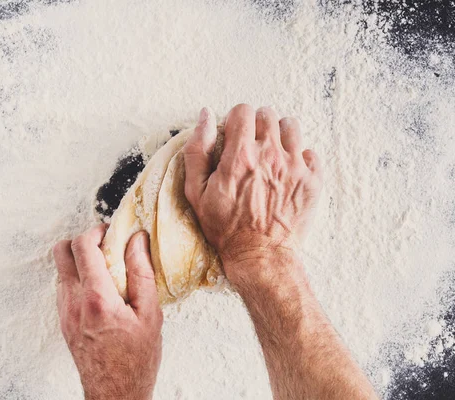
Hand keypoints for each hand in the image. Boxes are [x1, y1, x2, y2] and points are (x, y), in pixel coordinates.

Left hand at [54, 225, 162, 399]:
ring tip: (107, 269)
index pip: (82, 247)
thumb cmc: (136, 359)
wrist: (115, 392)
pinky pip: (65, 286)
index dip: (96, 231)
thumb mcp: (150, 314)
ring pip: (61, 269)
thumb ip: (141, 273)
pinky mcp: (63, 320)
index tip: (110, 231)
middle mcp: (73, 302)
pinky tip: (101, 289)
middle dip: (81, 240)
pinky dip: (79, 278)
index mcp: (96, 298)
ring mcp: (64, 311)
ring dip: (80, 260)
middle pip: (61, 252)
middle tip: (104, 245)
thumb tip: (137, 241)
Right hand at [183, 104, 322, 284]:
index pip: (243, 110)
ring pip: (292, 126)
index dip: (235, 120)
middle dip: (257, 125)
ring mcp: (295, 167)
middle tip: (252, 145)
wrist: (260, 256)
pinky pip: (310, 152)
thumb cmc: (226, 228)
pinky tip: (288, 172)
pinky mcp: (312, 180)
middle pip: (268, 114)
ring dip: (280, 135)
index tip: (234, 135)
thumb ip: (197, 150)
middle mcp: (270, 155)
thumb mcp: (197, 192)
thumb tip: (205, 116)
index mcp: (240, 156)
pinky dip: (299, 157)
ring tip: (272, 153)